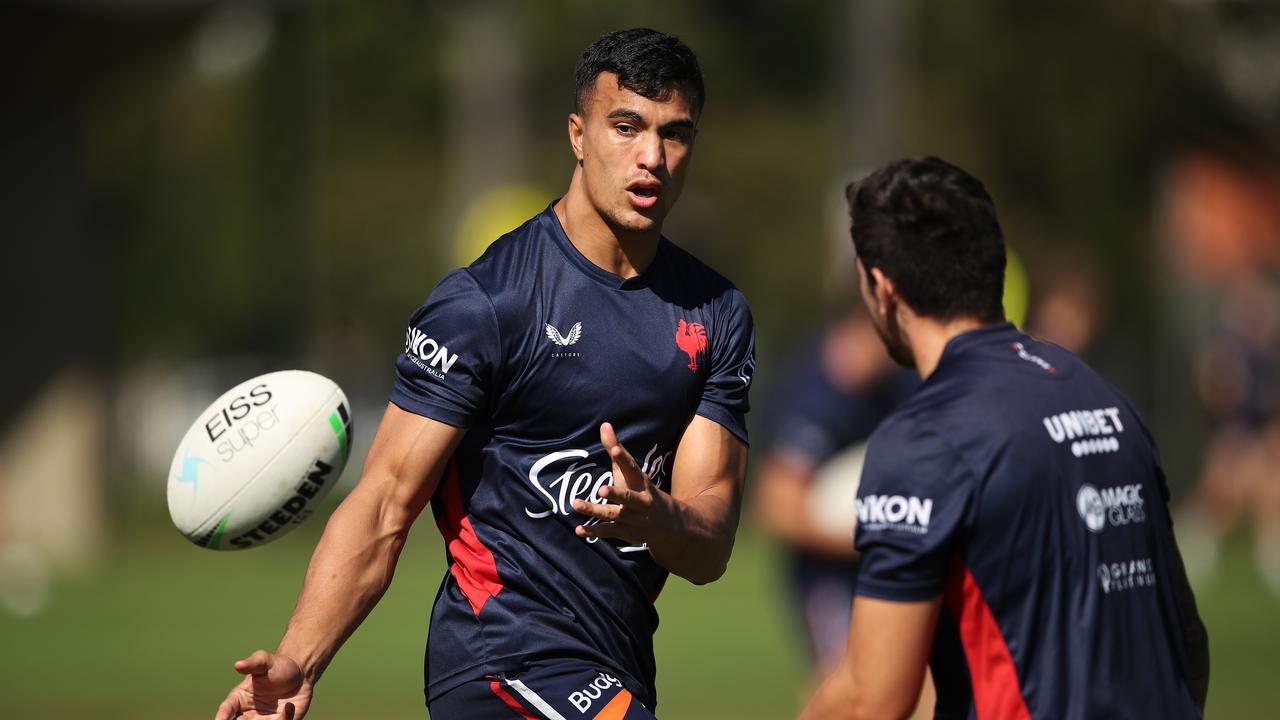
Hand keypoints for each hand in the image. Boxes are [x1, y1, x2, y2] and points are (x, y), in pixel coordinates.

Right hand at [214, 650, 311, 719]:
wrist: (300, 674)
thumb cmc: (277, 666)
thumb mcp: (265, 662)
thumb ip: (252, 664)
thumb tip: (238, 664)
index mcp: (239, 698)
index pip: (226, 709)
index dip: (221, 716)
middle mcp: (248, 714)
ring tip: (276, 714)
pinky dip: (284, 719)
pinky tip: (289, 706)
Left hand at [572, 422, 674, 543]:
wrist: (668, 524)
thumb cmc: (642, 490)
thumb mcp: (631, 472)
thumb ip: (616, 449)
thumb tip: (604, 424)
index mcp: (641, 482)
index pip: (632, 468)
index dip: (623, 458)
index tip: (614, 450)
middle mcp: (639, 501)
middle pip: (627, 496)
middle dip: (616, 493)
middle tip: (601, 489)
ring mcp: (632, 518)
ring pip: (613, 515)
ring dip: (595, 510)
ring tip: (576, 504)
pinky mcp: (625, 532)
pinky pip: (608, 532)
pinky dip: (593, 531)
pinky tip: (578, 529)